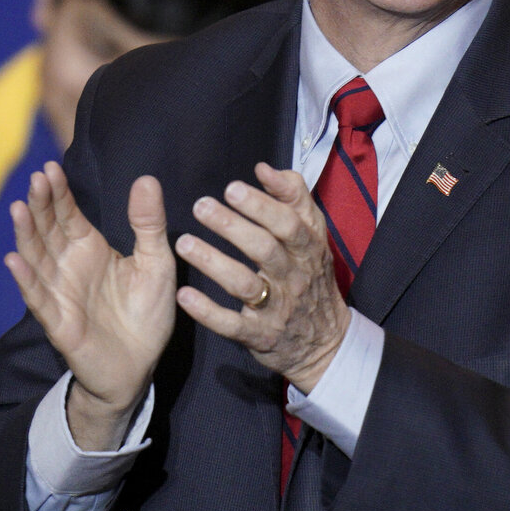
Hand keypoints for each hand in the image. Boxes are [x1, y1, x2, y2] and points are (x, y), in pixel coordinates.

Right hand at [4, 162, 174, 450]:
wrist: (139, 365)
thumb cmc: (146, 313)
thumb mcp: (157, 263)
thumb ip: (149, 224)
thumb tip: (147, 179)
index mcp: (91, 249)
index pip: (68, 214)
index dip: (58, 193)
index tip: (51, 168)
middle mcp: (69, 266)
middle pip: (48, 229)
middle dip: (41, 205)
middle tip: (37, 179)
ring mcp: (59, 292)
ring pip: (37, 257)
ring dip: (26, 234)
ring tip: (18, 208)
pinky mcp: (58, 321)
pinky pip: (38, 298)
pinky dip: (26, 279)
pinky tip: (14, 260)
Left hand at [175, 164, 348, 392]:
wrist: (325, 342)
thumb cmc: (312, 278)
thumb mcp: (315, 237)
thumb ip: (294, 198)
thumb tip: (264, 169)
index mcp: (308, 250)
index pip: (288, 223)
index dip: (261, 205)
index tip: (232, 188)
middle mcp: (294, 277)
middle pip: (264, 249)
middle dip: (232, 226)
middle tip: (201, 206)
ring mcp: (277, 309)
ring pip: (244, 284)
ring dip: (213, 263)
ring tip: (184, 244)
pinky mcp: (260, 335)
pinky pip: (232, 325)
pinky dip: (208, 312)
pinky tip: (184, 295)